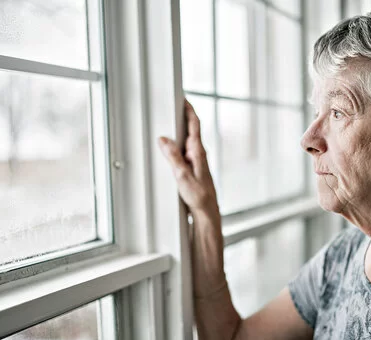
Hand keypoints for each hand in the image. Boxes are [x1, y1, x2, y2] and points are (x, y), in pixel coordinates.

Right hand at [158, 99, 218, 213]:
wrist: (207, 211)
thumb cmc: (199, 196)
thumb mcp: (182, 176)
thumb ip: (173, 157)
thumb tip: (164, 139)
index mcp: (198, 152)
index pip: (195, 125)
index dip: (189, 110)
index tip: (184, 98)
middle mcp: (199, 154)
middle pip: (191, 129)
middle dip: (183, 116)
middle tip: (174, 104)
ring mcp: (197, 160)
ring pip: (187, 140)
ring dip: (179, 130)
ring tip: (169, 121)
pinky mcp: (193, 167)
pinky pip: (184, 150)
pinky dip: (178, 144)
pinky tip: (170, 147)